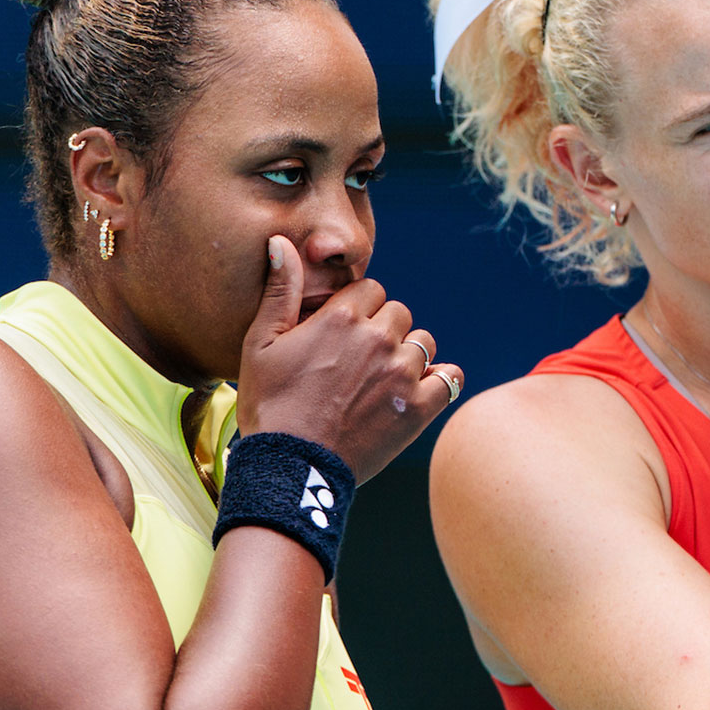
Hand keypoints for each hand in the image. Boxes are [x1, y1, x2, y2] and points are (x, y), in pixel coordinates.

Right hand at [234, 236, 461, 482]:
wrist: (290, 466)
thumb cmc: (269, 405)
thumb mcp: (260, 343)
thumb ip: (280, 290)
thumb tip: (282, 242)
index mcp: (341, 316)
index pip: (371, 289)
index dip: (357, 308)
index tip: (343, 333)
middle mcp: (378, 337)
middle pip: (399, 313)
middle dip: (383, 329)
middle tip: (360, 360)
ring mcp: (402, 373)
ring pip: (423, 342)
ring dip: (408, 355)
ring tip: (382, 380)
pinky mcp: (418, 407)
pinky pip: (449, 377)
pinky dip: (439, 381)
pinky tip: (419, 390)